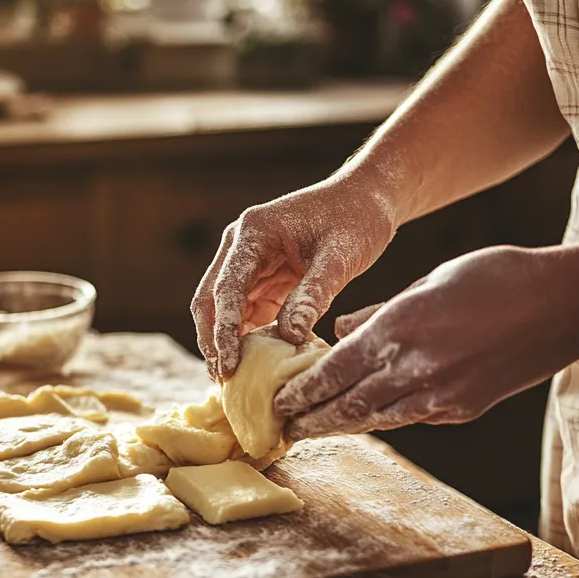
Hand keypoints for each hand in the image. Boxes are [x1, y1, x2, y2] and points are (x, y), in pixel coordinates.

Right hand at [191, 176, 397, 379]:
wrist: (369, 197)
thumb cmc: (358, 218)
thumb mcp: (340, 256)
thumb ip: (313, 294)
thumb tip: (289, 337)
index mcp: (252, 233)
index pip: (226, 288)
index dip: (223, 330)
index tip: (228, 366)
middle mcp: (240, 246)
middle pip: (210, 300)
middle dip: (213, 340)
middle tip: (222, 380)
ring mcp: (248, 262)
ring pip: (223, 309)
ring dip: (226, 341)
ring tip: (234, 380)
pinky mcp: (263, 277)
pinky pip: (245, 311)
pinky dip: (247, 336)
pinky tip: (255, 363)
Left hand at [274, 244, 578, 439]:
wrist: (564, 305)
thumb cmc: (495, 279)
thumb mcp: (427, 283)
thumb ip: (377, 314)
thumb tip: (339, 332)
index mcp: (401, 329)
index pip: (335, 371)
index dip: (302, 392)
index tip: (278, 403)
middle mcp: (416, 367)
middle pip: (348, 405)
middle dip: (311, 420)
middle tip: (284, 430)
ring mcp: (442, 394)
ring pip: (377, 419)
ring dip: (341, 427)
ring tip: (313, 431)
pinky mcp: (463, 409)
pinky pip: (411, 417)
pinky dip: (382, 418)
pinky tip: (364, 418)